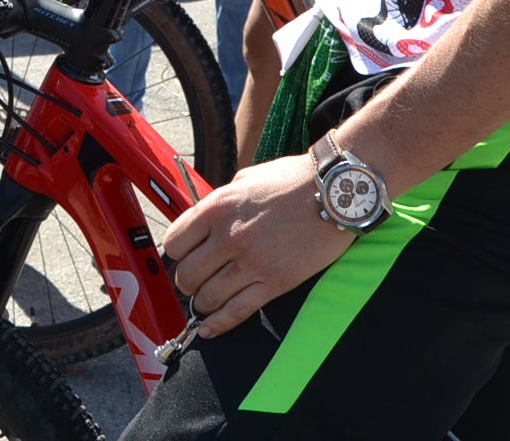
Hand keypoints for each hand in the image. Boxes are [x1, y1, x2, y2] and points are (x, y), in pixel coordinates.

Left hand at [164, 152, 351, 335]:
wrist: (334, 192)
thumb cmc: (292, 180)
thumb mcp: (245, 179)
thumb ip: (221, 200)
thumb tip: (206, 219)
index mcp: (218, 207)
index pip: (174, 243)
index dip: (177, 254)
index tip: (183, 257)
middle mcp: (229, 236)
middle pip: (187, 275)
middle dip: (188, 282)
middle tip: (196, 282)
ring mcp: (251, 262)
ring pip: (208, 297)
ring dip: (203, 303)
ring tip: (206, 301)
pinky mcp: (274, 282)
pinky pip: (237, 312)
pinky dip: (218, 325)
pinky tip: (209, 330)